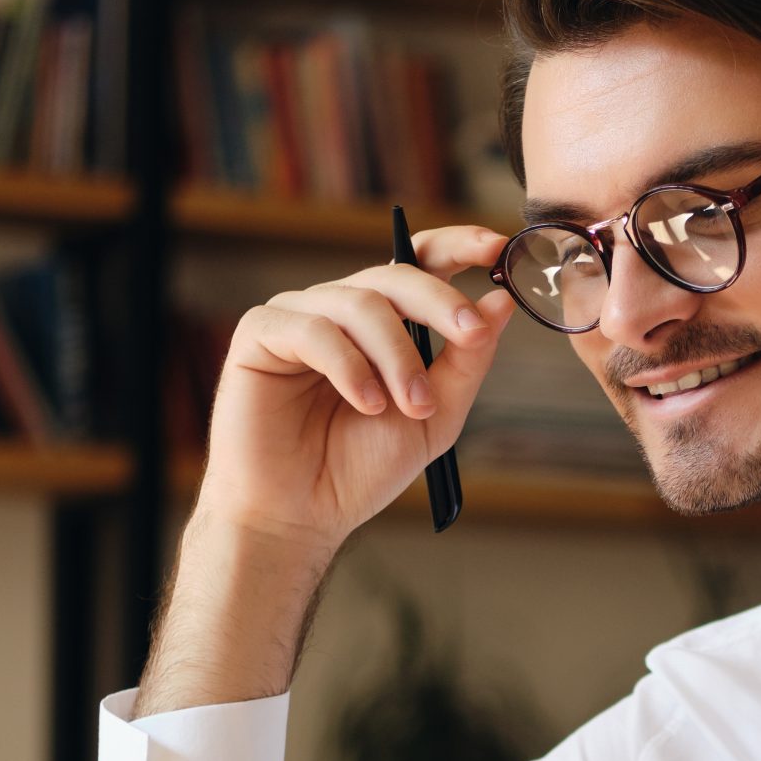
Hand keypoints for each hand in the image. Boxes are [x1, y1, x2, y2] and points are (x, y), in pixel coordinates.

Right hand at [197, 224, 516, 551]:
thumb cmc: (359, 469)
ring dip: (397, 355)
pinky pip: (312, 329)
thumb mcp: (435, 417)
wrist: (301, 514)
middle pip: (395, 275)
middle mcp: (339, 309)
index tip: (497, 248)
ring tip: (413, 406)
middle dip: (440, 303)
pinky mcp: (259, 334)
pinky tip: (366, 403)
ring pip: (360, 303)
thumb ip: (466, 361)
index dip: (458, 245)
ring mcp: (298, 316)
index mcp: (382, 321)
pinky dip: (349, 365)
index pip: (420, 262)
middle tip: (471, 335)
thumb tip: (502, 302)